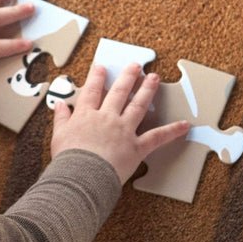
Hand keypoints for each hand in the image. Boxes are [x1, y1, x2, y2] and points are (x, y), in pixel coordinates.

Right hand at [50, 64, 189, 184]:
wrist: (81, 176)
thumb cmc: (68, 160)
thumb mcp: (58, 136)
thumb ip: (61, 119)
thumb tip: (59, 105)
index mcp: (86, 116)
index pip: (92, 91)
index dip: (96, 78)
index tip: (101, 67)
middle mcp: (107, 118)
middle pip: (118, 92)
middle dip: (128, 77)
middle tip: (136, 65)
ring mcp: (123, 130)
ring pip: (138, 105)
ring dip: (147, 90)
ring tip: (155, 78)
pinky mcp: (136, 147)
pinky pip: (157, 137)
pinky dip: (172, 131)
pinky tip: (184, 124)